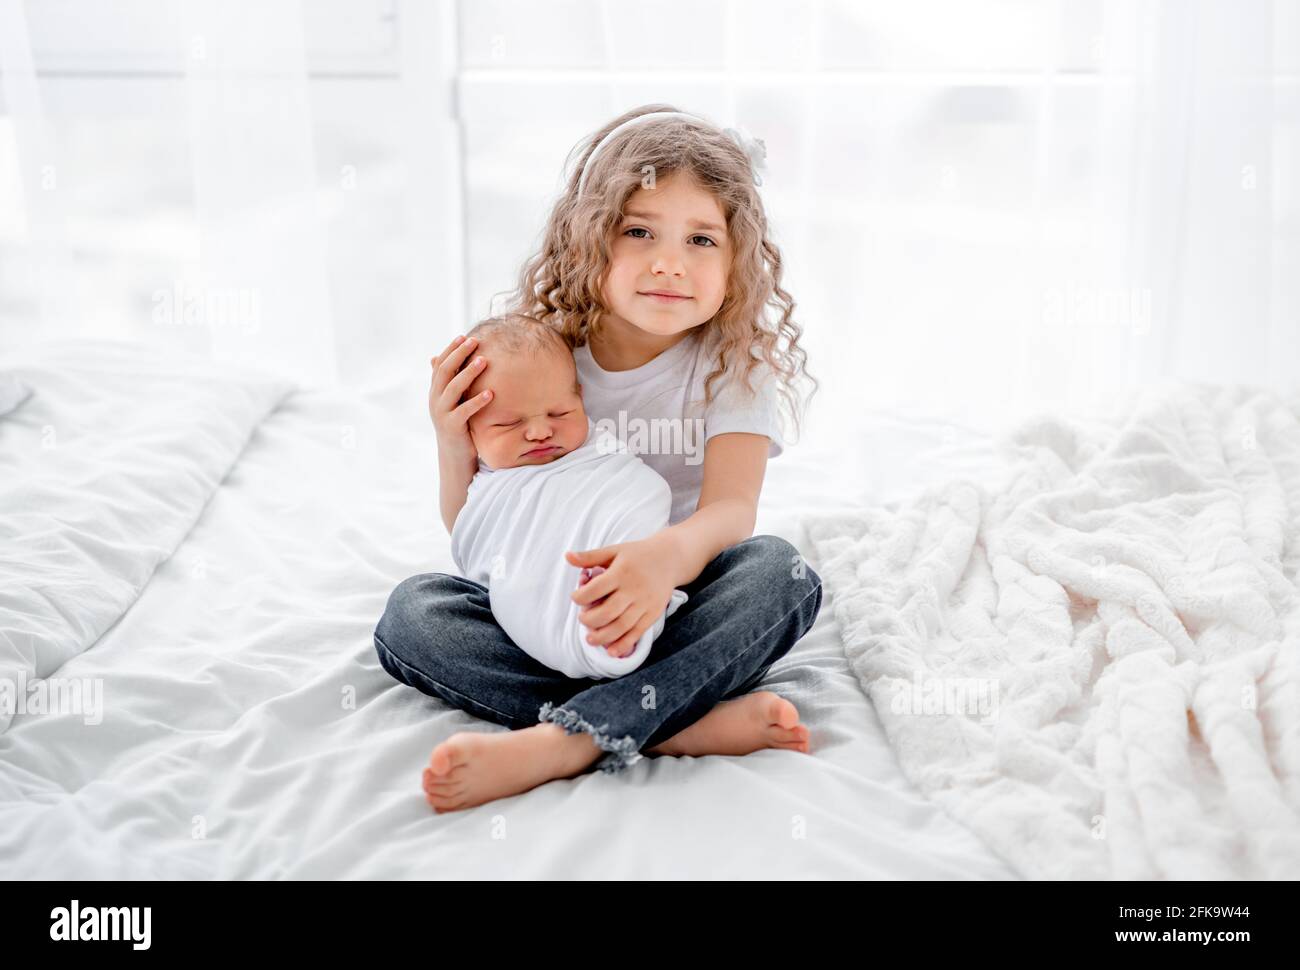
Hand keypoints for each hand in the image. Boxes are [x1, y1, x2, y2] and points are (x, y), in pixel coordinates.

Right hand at [428, 334, 491, 463]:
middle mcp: (435, 400)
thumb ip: (452, 382)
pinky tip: (491, 393)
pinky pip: (464, 411)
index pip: (440, 365)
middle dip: (459, 354)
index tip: (464, 336)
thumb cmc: (458, 424)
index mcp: (435, 391)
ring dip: (469, 373)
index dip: (451, 350)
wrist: (454, 456)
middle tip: (475, 341)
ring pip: (453, 388)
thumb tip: (442, 358)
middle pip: (445, 371)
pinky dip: (477, 401)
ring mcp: (441, 413)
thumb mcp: (453, 402)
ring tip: (484, 361)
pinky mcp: (452, 427)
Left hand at [567, 536, 678, 658]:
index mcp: (621, 572)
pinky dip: (624, 644)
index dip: (580, 597)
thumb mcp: (615, 550)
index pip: (596, 589)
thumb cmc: (638, 554)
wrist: (671, 558)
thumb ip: (590, 556)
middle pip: (608, 612)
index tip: (575, 598)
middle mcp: (634, 589)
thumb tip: (567, 557)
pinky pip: (638, 632)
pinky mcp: (653, 613)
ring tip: (590, 639)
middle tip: (582, 619)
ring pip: (622, 626)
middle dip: (589, 620)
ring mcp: (645, 603)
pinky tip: (611, 651)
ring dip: (603, 636)